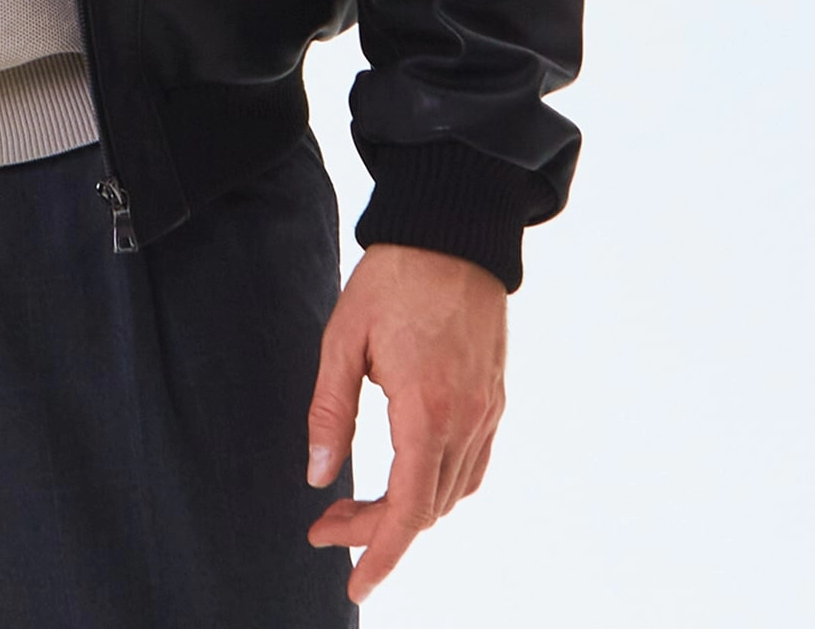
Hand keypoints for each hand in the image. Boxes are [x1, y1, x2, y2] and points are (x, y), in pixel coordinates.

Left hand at [304, 241, 506, 602]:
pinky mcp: (495, 398)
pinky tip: (404, 477)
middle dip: (375, 531)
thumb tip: (319, 478)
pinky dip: (438, 487)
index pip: (408, 509)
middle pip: (427, 509)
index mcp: (426, 408)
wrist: (452, 230)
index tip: (353, 584)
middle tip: (326, 526)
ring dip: (407, 511)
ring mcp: (488, 411)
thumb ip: (330, 412)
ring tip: (356, 505)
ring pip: (452, 494)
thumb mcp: (343, 339)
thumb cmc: (392, 279)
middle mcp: (467, 419)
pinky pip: (471, 466)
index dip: (379, 553)